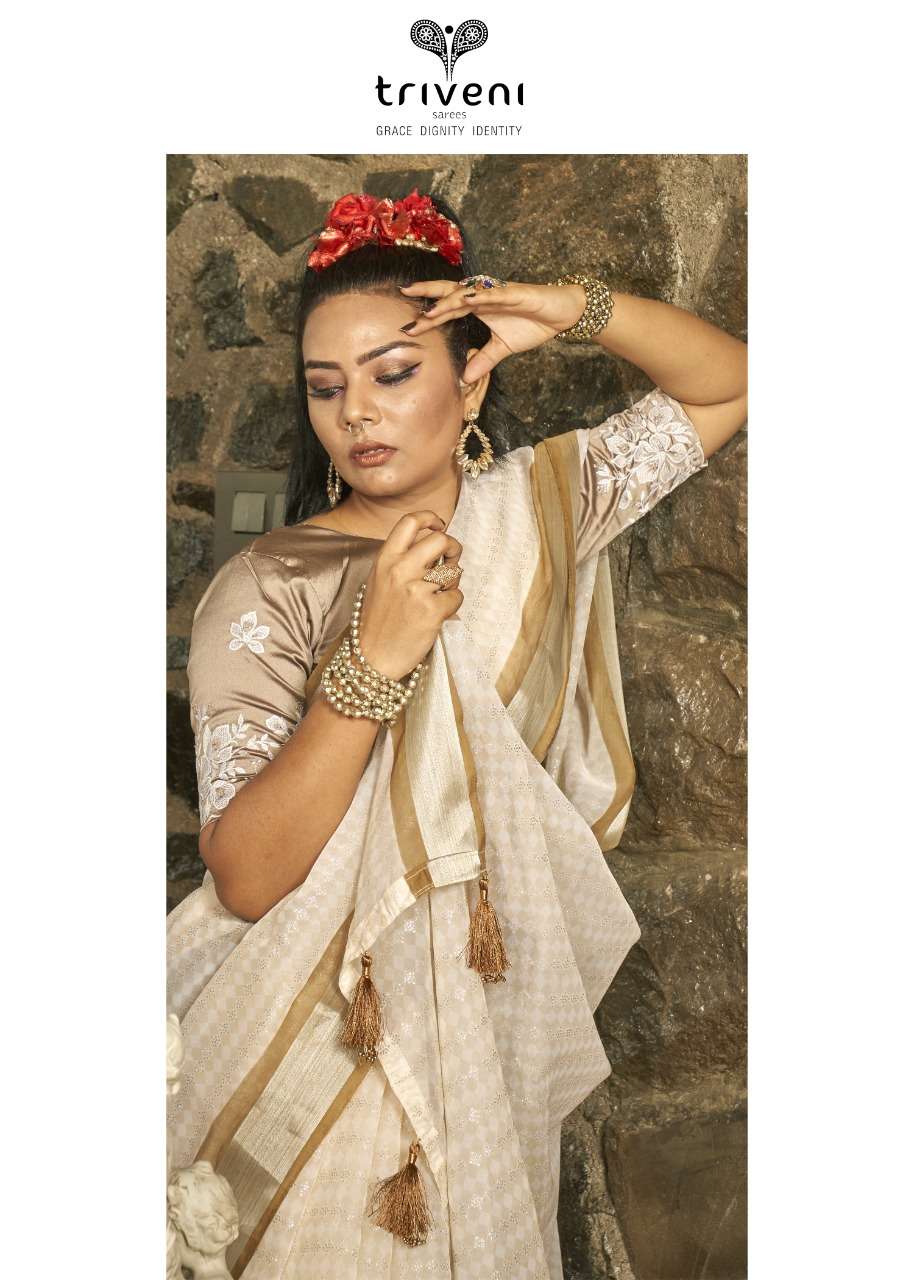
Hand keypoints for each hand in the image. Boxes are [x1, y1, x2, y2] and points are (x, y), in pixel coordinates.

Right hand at [358, 511, 463, 681]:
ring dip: (452, 581)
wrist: (372, 658)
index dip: (431, 518)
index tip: (440, 525)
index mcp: (385, 560)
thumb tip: (432, 546)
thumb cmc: (377, 622)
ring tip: (438, 594)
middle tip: (451, 560)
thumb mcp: (379, 581)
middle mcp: (400, 570)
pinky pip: (457, 596)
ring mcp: (416, 590)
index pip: (410, 522)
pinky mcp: (432, 610)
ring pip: (453, 570)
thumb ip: (400, 561)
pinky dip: (452, 604)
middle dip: (453, 548)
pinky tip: (438, 613)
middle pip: (440, 540)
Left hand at [399, 278, 586, 382]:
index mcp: (479, 306)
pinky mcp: (514, 293)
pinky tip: (466, 298)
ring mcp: (498, 293)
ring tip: (430, 310)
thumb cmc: (532, 324)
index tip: (408, 323)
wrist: (561, 314)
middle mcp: (484, 296)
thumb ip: (484, 360)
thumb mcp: (504, 348)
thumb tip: (466, 379)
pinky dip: (480, 296)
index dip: (429, 314)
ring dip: (448, 301)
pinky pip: (494, 294)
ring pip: (468, 293)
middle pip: (450, 292)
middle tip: (404, 293)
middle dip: (428, 294)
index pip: (448, 308)